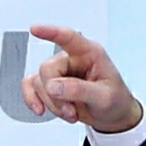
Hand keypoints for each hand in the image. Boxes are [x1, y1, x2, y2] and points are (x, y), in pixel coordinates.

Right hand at [21, 25, 143, 132]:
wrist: (114, 116)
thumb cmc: (115, 100)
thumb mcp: (105, 97)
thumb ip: (80, 90)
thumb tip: (53, 86)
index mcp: (90, 54)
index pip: (69, 38)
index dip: (51, 32)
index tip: (35, 29)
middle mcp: (72, 59)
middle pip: (48, 69)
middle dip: (55, 94)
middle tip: (71, 110)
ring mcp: (60, 71)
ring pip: (39, 82)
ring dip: (52, 103)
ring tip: (71, 113)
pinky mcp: (50, 83)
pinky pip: (30, 86)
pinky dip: (32, 99)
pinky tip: (40, 109)